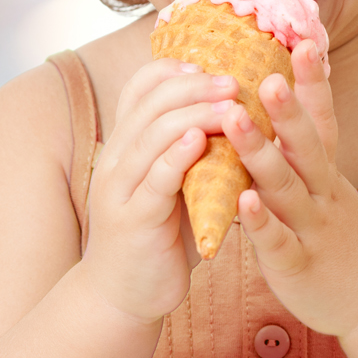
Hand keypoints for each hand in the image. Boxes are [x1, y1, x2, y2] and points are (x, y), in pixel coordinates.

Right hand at [76, 59, 237, 323]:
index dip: (177, 69)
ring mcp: (121, 188)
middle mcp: (117, 157)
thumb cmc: (160, 234)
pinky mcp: (133, 219)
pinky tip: (202, 141)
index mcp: (128, 143)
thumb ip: (194, 149)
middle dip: (196, 85)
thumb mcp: (174, 182)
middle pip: (151, 102)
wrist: (126, 295)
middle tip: (236, 79)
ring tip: (232, 102)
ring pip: (153, 134)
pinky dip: (177, 155)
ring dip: (195, 113)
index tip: (217, 63)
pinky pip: (155, 178)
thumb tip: (240, 112)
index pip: (142, 87)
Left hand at [224, 40, 357, 337]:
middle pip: (306, 144)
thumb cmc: (345, 242)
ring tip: (234, 120)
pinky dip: (261, 222)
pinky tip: (241, 203)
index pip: (324, 119)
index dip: (314, 83)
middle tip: (264, 72)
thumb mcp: (331, 190)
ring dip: (260, 153)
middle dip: (286, 108)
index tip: (304, 40)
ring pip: (286, 187)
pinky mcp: (299, 266)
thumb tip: (282, 108)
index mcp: (329, 175)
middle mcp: (324, 194)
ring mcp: (313, 229)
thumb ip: (306, 154)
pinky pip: (279, 241)